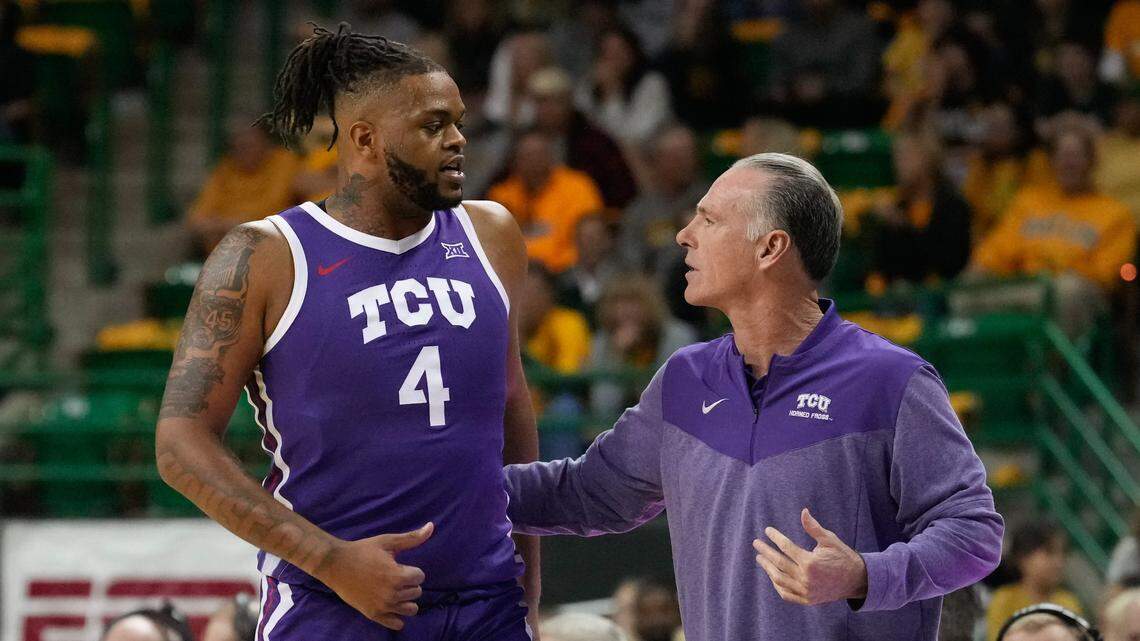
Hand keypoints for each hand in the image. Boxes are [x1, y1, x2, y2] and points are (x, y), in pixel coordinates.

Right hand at [316, 523, 433, 629]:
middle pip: (416, 592)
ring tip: (395, 590)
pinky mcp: (373, 614)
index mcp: (397, 576)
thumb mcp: (388, 541)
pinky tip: (392, 605)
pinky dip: (398, 617)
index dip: (411, 570)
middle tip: (394, 577)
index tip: (399, 566)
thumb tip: (431, 526)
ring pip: (411, 609)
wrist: (335, 564)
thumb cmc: (362, 550)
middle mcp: (392, 594)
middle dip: (409, 584)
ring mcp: (382, 606)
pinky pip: (396, 624)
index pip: (420, 577)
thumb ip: (412, 538)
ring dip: (406, 600)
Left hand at [753, 508, 866, 605]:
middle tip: (756, 544)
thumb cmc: (842, 556)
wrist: (857, 580)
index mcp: (810, 562)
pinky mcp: (808, 600)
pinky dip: (777, 585)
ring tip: (760, 558)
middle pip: (779, 563)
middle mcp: (806, 578)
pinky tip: (772, 576)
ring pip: (779, 580)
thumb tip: (803, 511)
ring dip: (768, 568)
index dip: (775, 537)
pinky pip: (786, 594)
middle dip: (766, 552)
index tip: (767, 530)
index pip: (786, 547)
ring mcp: (806, 591)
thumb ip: (814, 527)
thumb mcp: (830, 540)